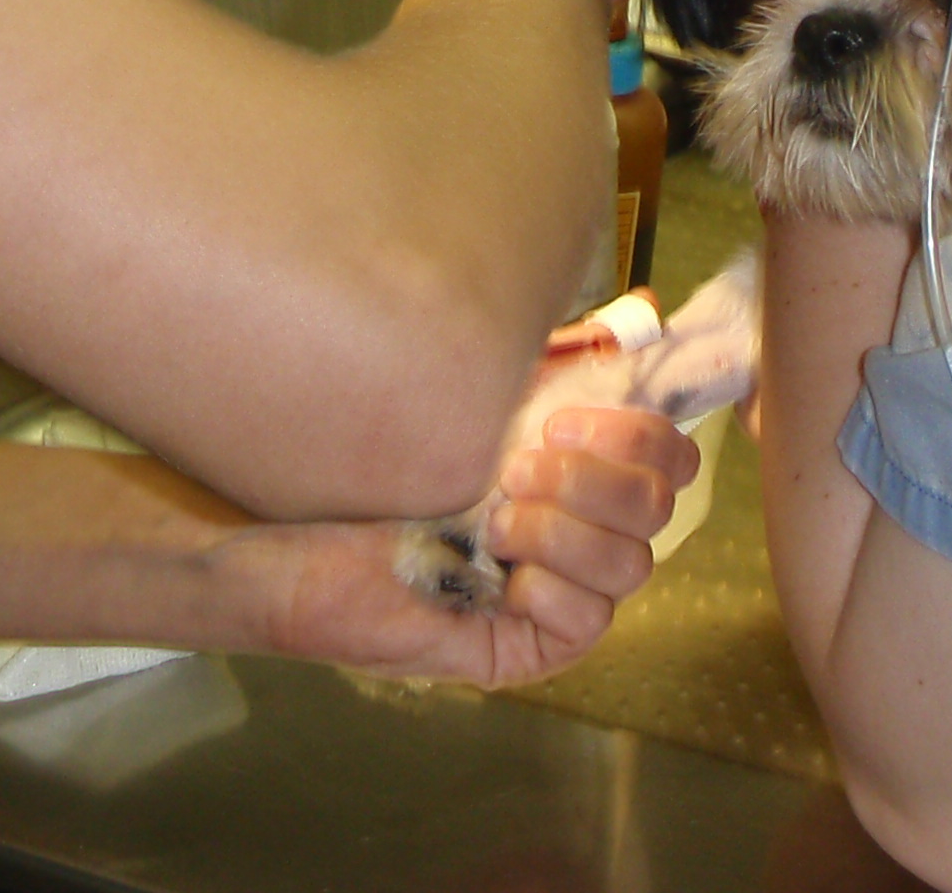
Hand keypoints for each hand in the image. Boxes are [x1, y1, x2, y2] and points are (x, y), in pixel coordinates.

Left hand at [224, 404, 698, 687]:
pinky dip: (551, 586)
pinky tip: (496, 569)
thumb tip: (646, 303)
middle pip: (658, 507)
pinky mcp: (522, 647)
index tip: (564, 419)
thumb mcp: (474, 399)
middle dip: (594, 479)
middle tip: (515, 465)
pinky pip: (587, 623)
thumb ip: (553, 358)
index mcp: (575, 469)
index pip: (669, 459)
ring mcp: (554, 593)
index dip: (642, 437)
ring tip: (493, 517)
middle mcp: (575, 531)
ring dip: (563, 529)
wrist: (282, 532)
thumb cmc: (365, 465)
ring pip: (630, 565)